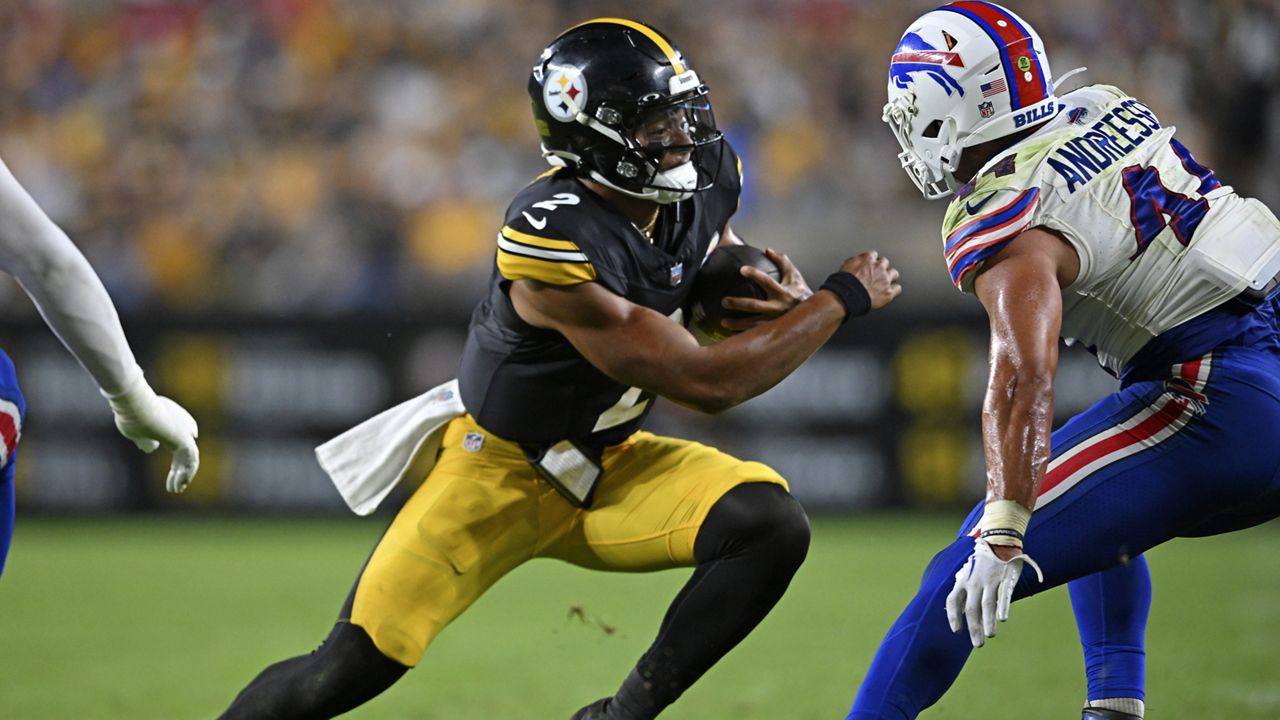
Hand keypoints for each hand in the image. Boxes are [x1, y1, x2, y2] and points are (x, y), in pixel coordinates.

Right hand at [106, 377, 199, 492]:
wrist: (136, 407)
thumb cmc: (131, 416)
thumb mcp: (135, 430)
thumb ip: (144, 439)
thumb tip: (150, 448)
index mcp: (169, 419)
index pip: (179, 440)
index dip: (177, 458)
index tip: (172, 473)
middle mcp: (180, 423)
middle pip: (184, 450)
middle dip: (180, 469)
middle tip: (175, 485)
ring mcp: (185, 431)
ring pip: (189, 457)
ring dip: (183, 475)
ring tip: (175, 490)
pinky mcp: (185, 440)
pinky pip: (191, 461)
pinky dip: (186, 474)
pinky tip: (177, 486)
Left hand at [721, 249, 812, 330]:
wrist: (817, 316)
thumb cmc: (802, 294)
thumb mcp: (795, 276)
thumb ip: (782, 262)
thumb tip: (768, 250)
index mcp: (782, 293)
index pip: (767, 281)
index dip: (754, 274)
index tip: (742, 270)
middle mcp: (778, 308)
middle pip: (755, 306)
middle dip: (738, 303)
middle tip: (724, 301)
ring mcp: (775, 322)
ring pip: (753, 324)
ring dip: (737, 324)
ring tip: (723, 322)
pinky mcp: (774, 332)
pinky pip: (757, 335)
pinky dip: (744, 336)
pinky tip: (731, 335)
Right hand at [838, 251, 900, 309]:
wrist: (847, 295)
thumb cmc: (844, 282)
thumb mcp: (846, 264)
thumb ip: (856, 261)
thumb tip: (858, 261)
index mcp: (868, 259)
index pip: (874, 255)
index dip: (871, 260)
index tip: (869, 264)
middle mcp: (879, 267)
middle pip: (885, 262)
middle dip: (881, 267)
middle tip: (876, 273)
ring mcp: (885, 279)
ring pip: (894, 273)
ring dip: (890, 276)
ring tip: (885, 281)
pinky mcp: (888, 292)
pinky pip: (897, 289)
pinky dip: (894, 290)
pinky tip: (890, 291)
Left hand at [944, 538, 1042, 647]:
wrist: (998, 541)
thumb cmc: (982, 561)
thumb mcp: (967, 572)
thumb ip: (963, 590)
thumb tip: (959, 610)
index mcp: (963, 580)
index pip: (953, 600)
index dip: (953, 617)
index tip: (956, 631)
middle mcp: (974, 582)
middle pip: (972, 609)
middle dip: (974, 628)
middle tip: (977, 644)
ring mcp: (990, 581)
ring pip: (987, 604)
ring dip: (988, 622)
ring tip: (989, 636)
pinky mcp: (1005, 579)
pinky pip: (1003, 595)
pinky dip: (1003, 607)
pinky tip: (1003, 619)